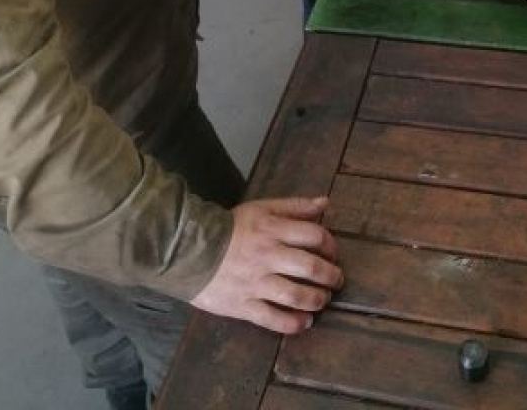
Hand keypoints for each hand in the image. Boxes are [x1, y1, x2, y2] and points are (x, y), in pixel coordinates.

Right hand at [191, 196, 342, 333]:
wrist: (190, 250)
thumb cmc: (231, 228)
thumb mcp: (262, 208)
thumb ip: (294, 207)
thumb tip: (325, 203)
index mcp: (273, 229)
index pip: (314, 235)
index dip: (331, 245)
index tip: (333, 253)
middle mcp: (268, 256)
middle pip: (311, 267)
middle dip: (331, 276)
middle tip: (337, 280)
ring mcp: (255, 283)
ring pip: (296, 295)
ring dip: (317, 300)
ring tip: (322, 300)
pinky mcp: (242, 306)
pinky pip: (273, 319)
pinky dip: (293, 324)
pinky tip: (305, 323)